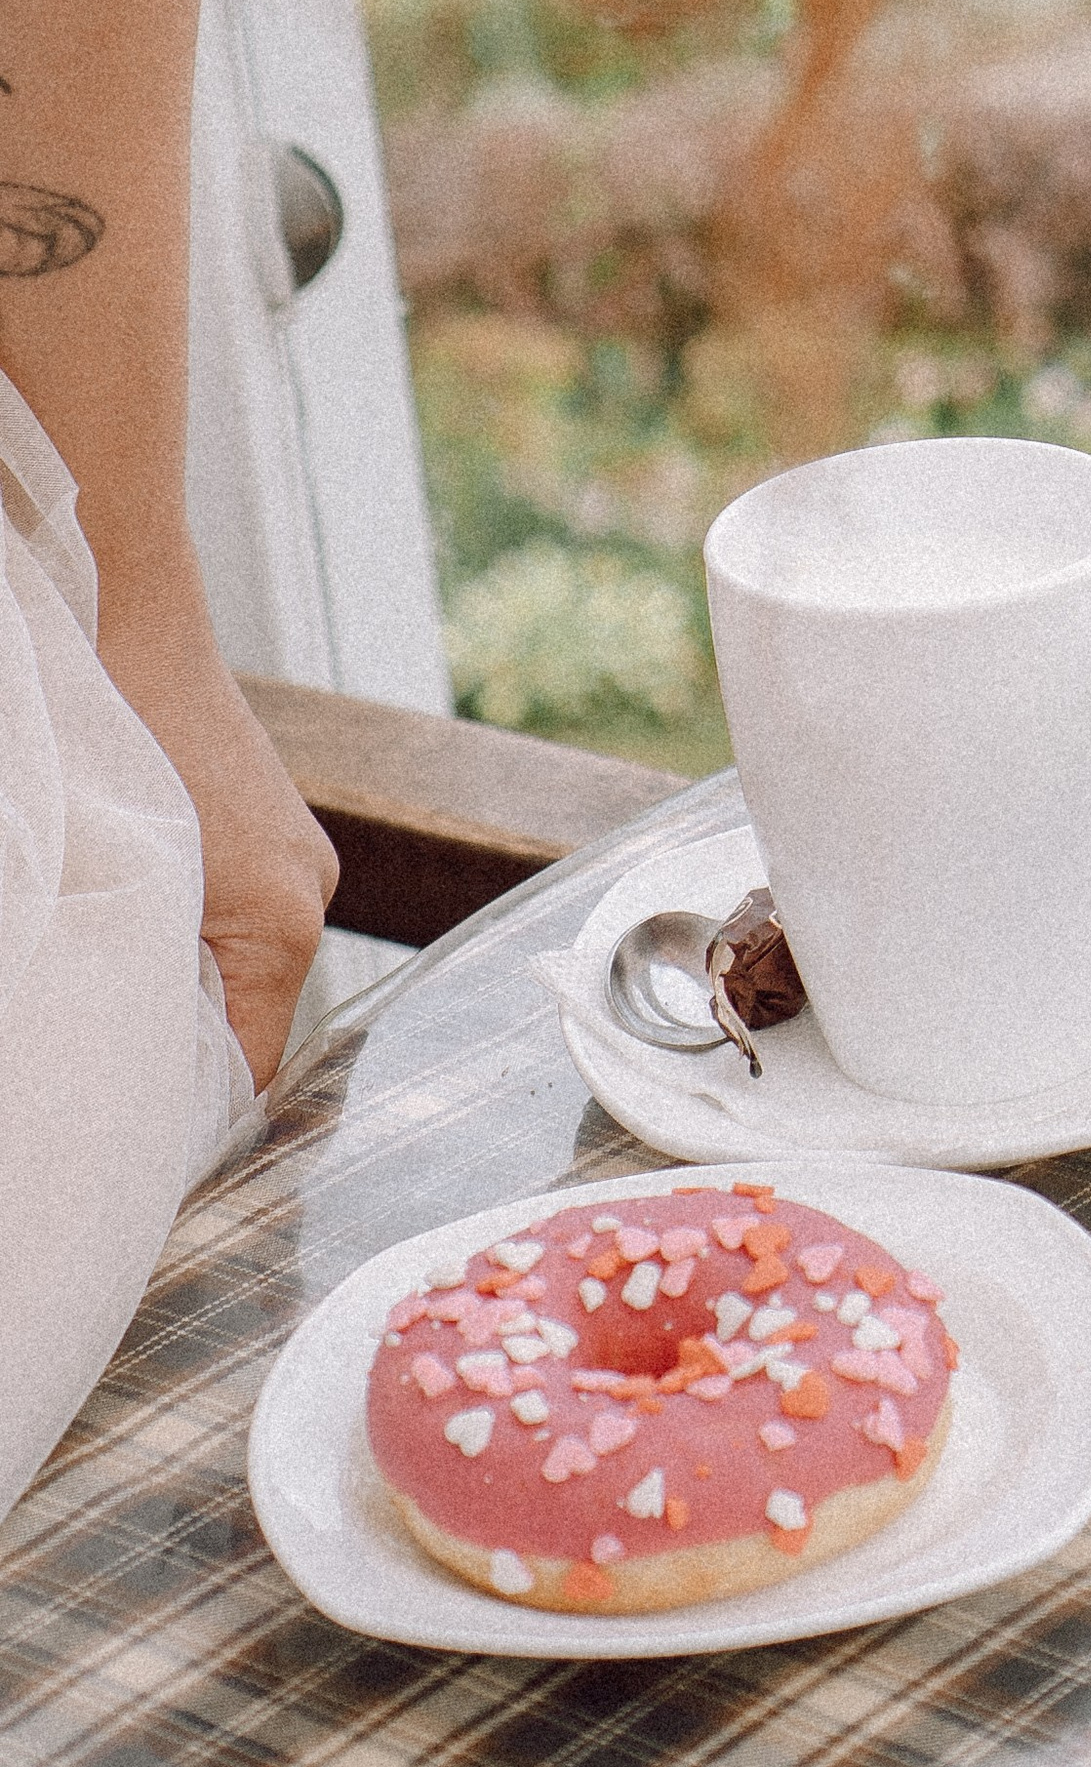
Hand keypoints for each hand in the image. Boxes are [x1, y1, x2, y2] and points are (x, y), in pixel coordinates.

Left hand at [103, 622, 337, 1088]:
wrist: (134, 625)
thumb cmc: (132, 742)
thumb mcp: (134, 894)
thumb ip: (154, 989)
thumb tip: (156, 1075)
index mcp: (286, 923)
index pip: (253, 1071)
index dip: (195, 1115)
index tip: (134, 1141)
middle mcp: (309, 893)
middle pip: (250, 1020)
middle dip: (183, 1046)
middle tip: (104, 1061)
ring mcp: (294, 858)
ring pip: (239, 967)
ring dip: (179, 983)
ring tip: (110, 976)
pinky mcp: (270, 831)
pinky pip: (236, 917)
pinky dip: (188, 933)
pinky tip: (135, 912)